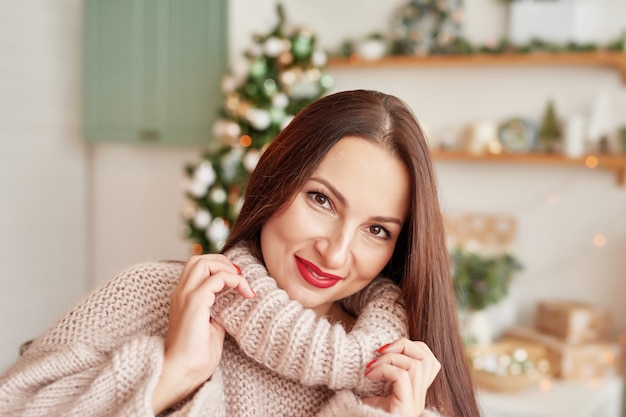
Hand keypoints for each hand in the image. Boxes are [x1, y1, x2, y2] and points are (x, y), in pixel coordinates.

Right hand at [152, 254, 254, 413]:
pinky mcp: (195, 302)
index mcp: (183, 298)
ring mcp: (186, 296)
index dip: (218, 267)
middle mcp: (181, 293)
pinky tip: (246, 293)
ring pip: (203, 262)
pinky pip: (217, 278)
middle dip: (222, 261)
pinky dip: (234, 280)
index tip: (238, 280)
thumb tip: (233, 302)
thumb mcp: (212, 327)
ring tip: (243, 284)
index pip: (197, 268)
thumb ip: (219, 311)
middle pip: (198, 259)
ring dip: (227, 268)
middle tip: (240, 276)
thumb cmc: (197, 356)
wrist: (184, 372)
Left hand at [362, 338, 440, 416]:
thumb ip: (382, 375)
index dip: (411, 346)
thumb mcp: (375, 393)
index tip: (385, 349)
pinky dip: (385, 370)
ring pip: (416, 365)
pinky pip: (402, 377)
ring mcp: (415, 403)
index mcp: (415, 391)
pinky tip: (370, 376)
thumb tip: (375, 354)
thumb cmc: (367, 414)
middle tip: (380, 351)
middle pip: (427, 358)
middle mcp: (420, 397)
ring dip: (390, 358)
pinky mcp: (406, 408)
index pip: (429, 360)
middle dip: (404, 345)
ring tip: (371, 367)